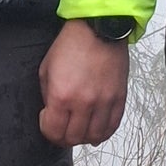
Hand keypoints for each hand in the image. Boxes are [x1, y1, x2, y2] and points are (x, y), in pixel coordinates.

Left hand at [38, 19, 128, 146]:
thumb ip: (48, 95)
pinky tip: (96, 130)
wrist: (99, 28)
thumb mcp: (46, 69)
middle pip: (73, 138)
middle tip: (62, 130)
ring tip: (79, 130)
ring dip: (84, 138)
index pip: (53, 131)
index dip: (47, 130)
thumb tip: (52, 113)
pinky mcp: (119, 98)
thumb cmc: (72, 44)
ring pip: (94, 136)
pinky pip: (112, 126)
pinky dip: (103, 133)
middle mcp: (84, 102)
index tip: (47, 122)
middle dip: (63, 138)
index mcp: (61, 95)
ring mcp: (104, 101)